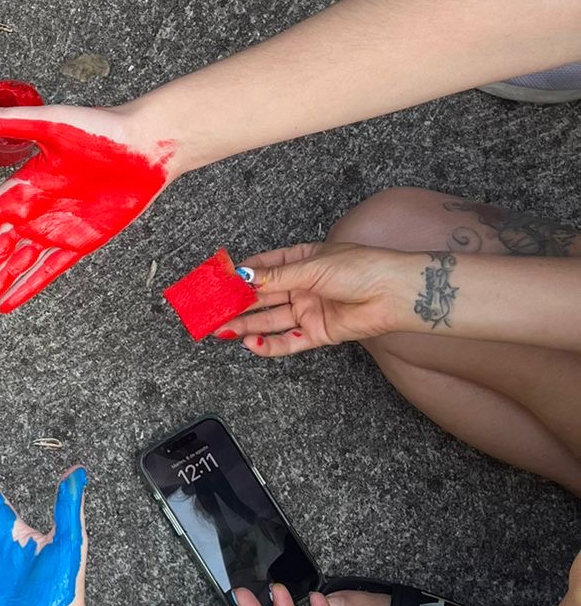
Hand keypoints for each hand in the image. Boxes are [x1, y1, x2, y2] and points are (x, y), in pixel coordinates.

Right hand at [0, 106, 172, 323]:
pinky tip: (3, 307)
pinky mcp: (78, 244)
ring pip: (8, 273)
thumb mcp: (49, 123)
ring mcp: (51, 232)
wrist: (148, 146)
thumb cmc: (101, 128)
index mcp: (15, 191)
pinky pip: (45, 274)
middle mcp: (27, 215)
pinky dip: (24, 290)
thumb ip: (5, 123)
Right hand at [226, 243, 421, 354]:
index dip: (240, 275)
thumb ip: (275, 277)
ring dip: (246, 325)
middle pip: (263, 296)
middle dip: (237, 304)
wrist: (394, 293)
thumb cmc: (361, 268)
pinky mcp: (318, 332)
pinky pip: (289, 341)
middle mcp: (303, 286)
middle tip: (212, 311)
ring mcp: (309, 310)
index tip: (217, 281)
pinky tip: (251, 344)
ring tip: (222, 330)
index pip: (263, 267)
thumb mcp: (312, 266)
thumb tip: (243, 276)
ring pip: (271, 320)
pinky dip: (269, 345)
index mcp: (301, 260)